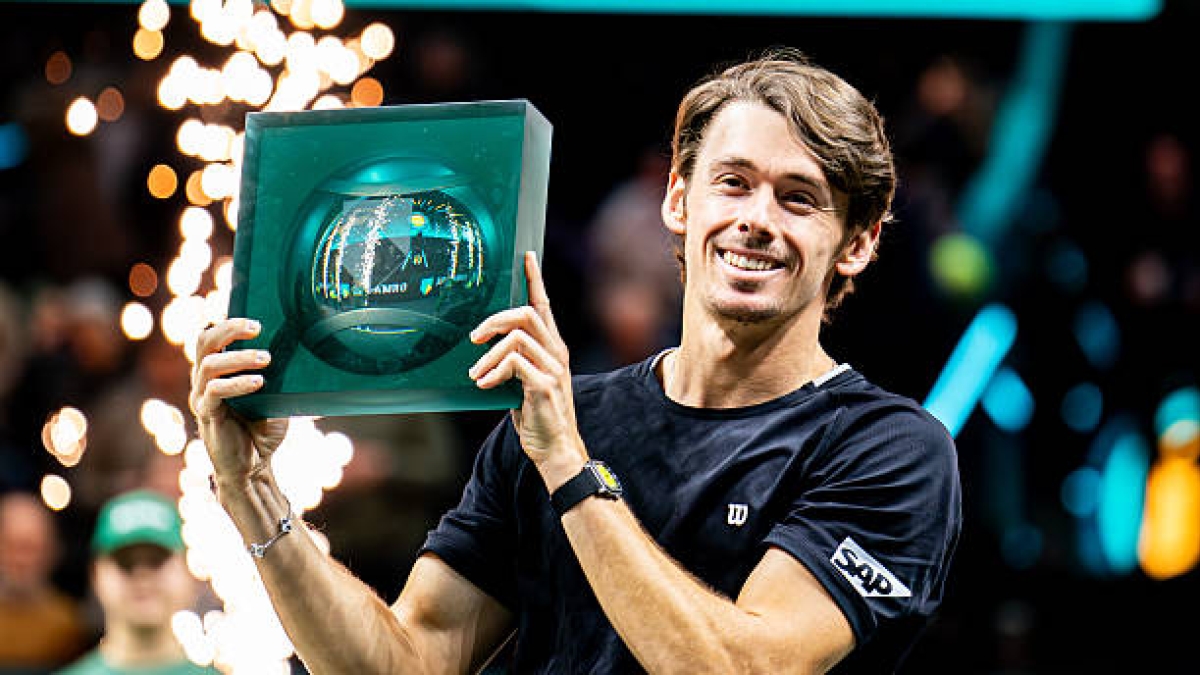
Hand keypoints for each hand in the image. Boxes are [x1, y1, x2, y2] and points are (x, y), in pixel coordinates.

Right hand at [189, 318, 288, 491]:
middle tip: (257, 328)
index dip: (229, 324)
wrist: (253, 467)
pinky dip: (237, 384)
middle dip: (229, 330)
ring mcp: (202, 397)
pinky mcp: (206, 415)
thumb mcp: (275, 397)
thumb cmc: (262, 429)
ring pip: (209, 365)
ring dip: (239, 358)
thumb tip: (305, 353)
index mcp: (217, 371)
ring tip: (266, 359)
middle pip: (203, 342)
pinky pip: (215, 392)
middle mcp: (203, 380)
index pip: (212, 336)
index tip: (257, 321)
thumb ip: (279, 376)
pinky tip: (259, 383)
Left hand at [468, 252, 585, 488]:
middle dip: (495, 320)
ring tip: (476, 373)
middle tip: (474, 339)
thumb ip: (513, 360)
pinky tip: (485, 385)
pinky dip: (494, 372)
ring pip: (516, 338)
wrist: (556, 450)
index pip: (544, 305)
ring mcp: (553, 369)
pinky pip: (514, 364)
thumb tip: (484, 347)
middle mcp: (556, 353)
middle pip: (527, 313)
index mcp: (552, 348)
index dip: (535, 279)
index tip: (526, 256)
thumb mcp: (524, 381)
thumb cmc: (538, 416)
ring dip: (488, 354)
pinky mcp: (544, 386)